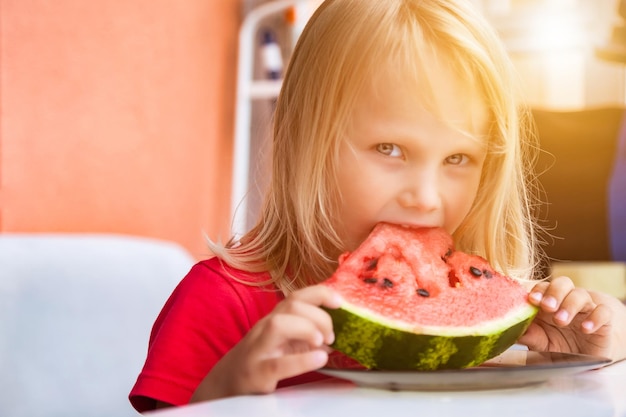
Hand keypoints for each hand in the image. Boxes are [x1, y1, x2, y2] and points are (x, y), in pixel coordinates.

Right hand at [191, 285, 341, 400]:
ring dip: (307, 328)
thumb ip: (307, 335)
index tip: (340, 302)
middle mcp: (265, 328)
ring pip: (279, 325)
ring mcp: (259, 349)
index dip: (320, 293)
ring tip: (321, 343)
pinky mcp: (257, 372)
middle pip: (291, 305)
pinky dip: (303, 360)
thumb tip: (333, 337)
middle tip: (331, 336)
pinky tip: (319, 359)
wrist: (228, 382)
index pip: (297, 296)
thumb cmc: (261, 358)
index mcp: (275, 319)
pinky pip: (278, 364)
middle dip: (318, 316)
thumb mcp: (284, 342)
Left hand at [517, 276, 613, 358]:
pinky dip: (595, 318)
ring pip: (580, 295)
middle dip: (554, 293)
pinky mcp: (603, 320)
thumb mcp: (541, 343)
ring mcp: (585, 308)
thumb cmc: (558, 345)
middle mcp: (566, 300)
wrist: (585, 357)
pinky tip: (585, 328)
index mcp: (548, 302)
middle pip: (562, 283)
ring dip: (570, 305)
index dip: (538, 291)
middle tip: (547, 307)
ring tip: (561, 320)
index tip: (532, 300)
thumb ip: (529, 336)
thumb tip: (511, 330)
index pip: (542, 287)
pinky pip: (603, 312)